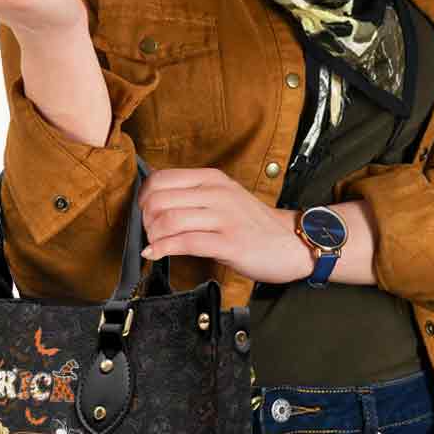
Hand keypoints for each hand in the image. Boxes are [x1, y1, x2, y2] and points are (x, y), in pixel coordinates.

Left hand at [138, 167, 314, 283]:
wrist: (291, 243)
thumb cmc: (253, 224)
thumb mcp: (223, 197)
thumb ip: (193, 195)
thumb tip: (154, 200)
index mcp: (212, 178)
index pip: (161, 179)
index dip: (143, 198)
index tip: (143, 214)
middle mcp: (217, 193)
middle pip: (160, 200)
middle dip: (145, 221)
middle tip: (148, 233)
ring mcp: (224, 217)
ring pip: (169, 220)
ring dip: (152, 236)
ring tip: (154, 244)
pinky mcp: (229, 242)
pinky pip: (185, 243)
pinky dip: (163, 250)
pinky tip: (155, 254)